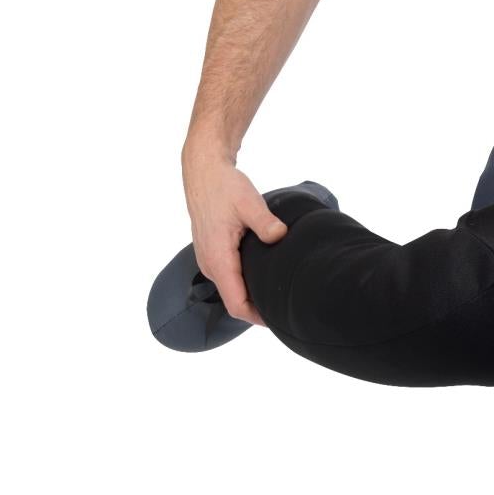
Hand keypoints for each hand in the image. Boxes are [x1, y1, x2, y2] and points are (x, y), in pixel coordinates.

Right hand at [181, 147, 287, 325]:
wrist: (204, 174)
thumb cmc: (224, 187)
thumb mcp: (249, 202)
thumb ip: (264, 222)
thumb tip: (280, 235)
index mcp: (218, 258)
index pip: (236, 303)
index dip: (257, 317)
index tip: (280, 320)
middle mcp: (210, 264)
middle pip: (235, 301)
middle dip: (259, 310)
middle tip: (289, 308)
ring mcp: (209, 260)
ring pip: (232, 290)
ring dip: (253, 297)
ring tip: (280, 295)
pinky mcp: (212, 254)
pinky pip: (229, 279)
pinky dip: (246, 284)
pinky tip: (266, 278)